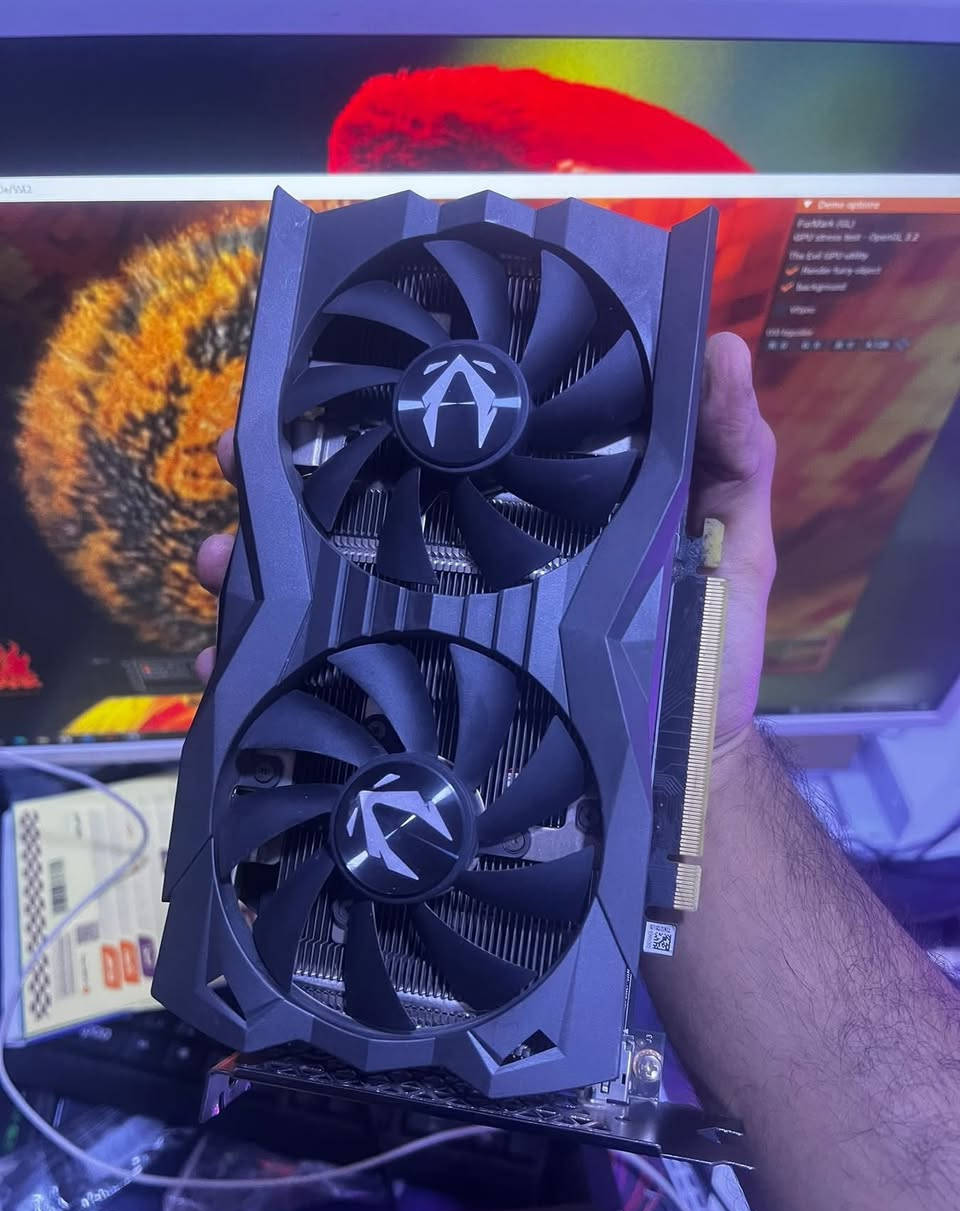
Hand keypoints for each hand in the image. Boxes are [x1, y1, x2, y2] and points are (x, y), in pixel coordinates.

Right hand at [194, 332, 777, 751]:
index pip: (436, 441)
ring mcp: (436, 631)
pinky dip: (268, 673)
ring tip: (220, 564)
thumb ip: (731, 452)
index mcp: (522, 513)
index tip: (323, 371)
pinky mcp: (422, 698)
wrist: (684, 777)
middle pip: (355, 504)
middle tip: (237, 459)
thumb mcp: (730, 546)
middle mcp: (465, 562)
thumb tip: (725, 343)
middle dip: (281, 476)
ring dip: (255, 565)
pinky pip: (331, 679)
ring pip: (324, 584)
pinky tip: (227, 671)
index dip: (380, 399)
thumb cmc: (707, 654)